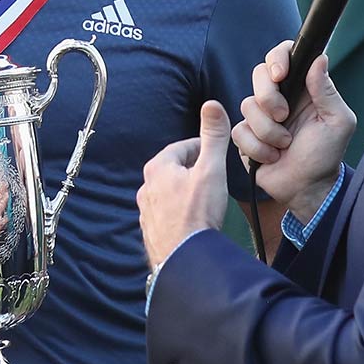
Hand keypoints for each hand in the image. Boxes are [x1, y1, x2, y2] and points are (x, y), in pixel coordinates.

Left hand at [138, 102, 232, 266]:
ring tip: (207, 198)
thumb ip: (212, 137)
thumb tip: (212, 105)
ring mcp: (146, 210)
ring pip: (170, 192)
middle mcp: (146, 187)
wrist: (184, 258)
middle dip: (195, 169)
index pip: (184, 147)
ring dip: (186, 191)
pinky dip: (180, 211)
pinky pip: (167, 212)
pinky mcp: (151, 230)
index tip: (218, 153)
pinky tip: (194, 219)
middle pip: (176, 169)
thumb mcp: (210, 169)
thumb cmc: (198, 212)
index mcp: (158, 168)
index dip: (204, 148)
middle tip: (215, 175)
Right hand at [232, 42, 353, 218]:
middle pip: (258, 74)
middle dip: (269, 97)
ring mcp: (260, 116)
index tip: (280, 75)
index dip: (277, 58)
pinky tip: (272, 156)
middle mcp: (279, 97)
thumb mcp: (338, 122)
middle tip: (284, 116)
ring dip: (268, 131)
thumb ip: (327, 91)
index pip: (284, 56)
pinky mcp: (246, 136)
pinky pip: (239, 131)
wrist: (307, 188)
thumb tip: (320, 58)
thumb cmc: (326, 155)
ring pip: (247, 105)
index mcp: (302, 88)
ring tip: (284, 145)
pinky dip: (258, 147)